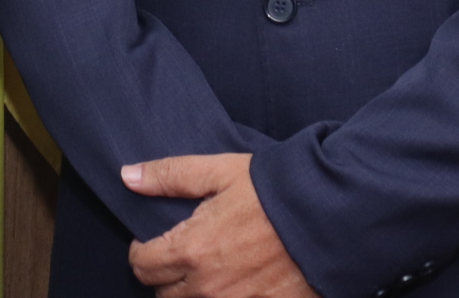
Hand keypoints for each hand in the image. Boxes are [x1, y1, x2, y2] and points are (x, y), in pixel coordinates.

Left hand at [122, 154, 316, 297]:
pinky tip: (239, 282)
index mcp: (191, 250)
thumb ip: (169, 176)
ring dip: (195, 292)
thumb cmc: (274, 190)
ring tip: (212, 269)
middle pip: (163, 294)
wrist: (330, 215)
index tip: (153, 241)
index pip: (141, 265)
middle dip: (167, 275)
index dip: (142, 250)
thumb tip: (127, 177)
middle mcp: (208, 288)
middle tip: (185, 254)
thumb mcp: (220, 172)